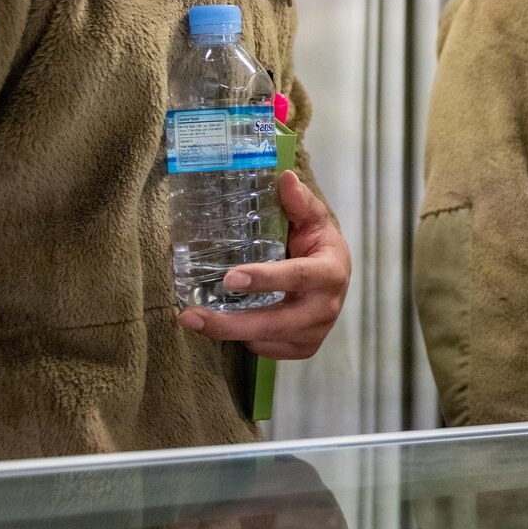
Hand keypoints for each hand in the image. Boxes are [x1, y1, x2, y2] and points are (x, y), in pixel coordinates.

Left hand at [178, 170, 350, 358]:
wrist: (336, 277)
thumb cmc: (318, 245)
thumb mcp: (313, 220)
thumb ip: (299, 202)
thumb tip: (285, 177)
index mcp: (331, 272)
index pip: (297, 276)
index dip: (265, 279)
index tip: (230, 278)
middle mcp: (326, 307)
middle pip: (275, 322)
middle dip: (230, 323)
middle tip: (191, 315)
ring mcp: (316, 332)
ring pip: (266, 340)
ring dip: (228, 332)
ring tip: (192, 320)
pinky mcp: (304, 348)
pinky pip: (267, 350)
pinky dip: (244, 340)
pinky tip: (225, 325)